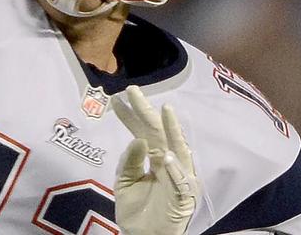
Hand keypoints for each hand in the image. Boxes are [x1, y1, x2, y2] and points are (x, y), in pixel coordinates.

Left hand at [111, 85, 198, 234]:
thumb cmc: (136, 209)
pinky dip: (175, 169)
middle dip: (147, 111)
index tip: (116, 99)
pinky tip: (166, 156)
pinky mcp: (184, 197)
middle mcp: (168, 162)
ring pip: (178, 149)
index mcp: (154, 157)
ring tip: (165, 111)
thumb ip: (129, 161)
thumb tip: (137, 139)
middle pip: (159, 132)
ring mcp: (178, 178)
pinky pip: (181, 181)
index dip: (130, 116)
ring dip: (172, 130)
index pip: (142, 131)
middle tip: (133, 90)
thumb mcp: (124, 182)